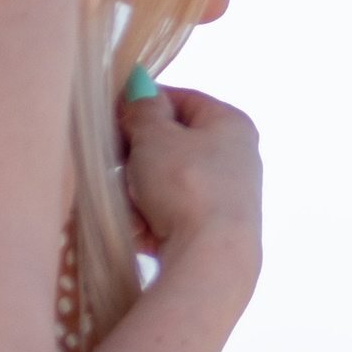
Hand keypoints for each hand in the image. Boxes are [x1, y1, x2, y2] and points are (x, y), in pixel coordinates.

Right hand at [119, 81, 263, 281]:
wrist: (212, 259)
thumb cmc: (186, 184)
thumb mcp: (155, 135)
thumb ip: (143, 109)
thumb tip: (141, 91)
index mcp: (231, 124)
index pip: (181, 99)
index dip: (144, 104)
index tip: (115, 116)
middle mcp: (236, 159)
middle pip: (169, 145)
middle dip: (136, 157)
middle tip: (118, 164)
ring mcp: (225, 199)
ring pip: (163, 184)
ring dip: (136, 194)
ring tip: (130, 205)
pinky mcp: (212, 233)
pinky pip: (169, 216)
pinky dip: (149, 221)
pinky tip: (140, 232)